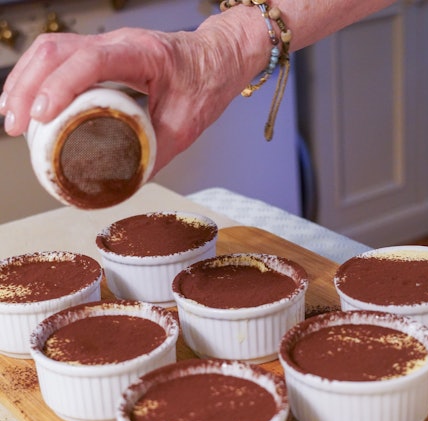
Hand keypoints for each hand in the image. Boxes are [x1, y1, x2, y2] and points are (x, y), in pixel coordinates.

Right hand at [0, 23, 253, 174]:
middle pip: (56, 50)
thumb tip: (125, 182)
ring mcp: (109, 46)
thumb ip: (156, 153)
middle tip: (15, 126)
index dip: (59, 87)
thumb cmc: (207, 85)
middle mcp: (119, 43)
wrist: (218, 59)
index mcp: (142, 54)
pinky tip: (32, 103)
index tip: (41, 117)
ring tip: (13, 118)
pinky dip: (41, 79)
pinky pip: (63, 58)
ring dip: (27, 81)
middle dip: (28, 86)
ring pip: (52, 50)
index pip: (89, 61)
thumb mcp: (186, 126)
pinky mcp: (105, 55)